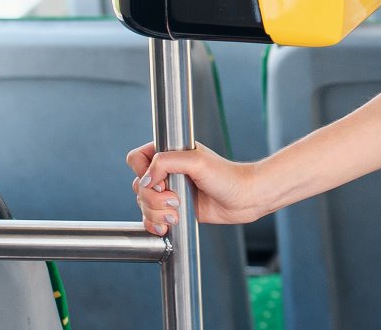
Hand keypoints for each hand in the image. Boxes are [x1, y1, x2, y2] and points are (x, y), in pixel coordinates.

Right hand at [126, 142, 265, 234]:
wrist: (244, 199)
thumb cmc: (227, 176)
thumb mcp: (196, 161)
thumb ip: (166, 162)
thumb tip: (145, 178)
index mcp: (169, 154)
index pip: (137, 159)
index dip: (142, 172)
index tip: (158, 182)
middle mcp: (167, 172)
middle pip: (138, 186)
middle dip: (152, 198)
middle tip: (174, 200)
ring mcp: (169, 192)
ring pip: (143, 204)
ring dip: (155, 213)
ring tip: (176, 214)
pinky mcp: (174, 210)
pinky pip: (151, 218)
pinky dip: (154, 224)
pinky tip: (166, 226)